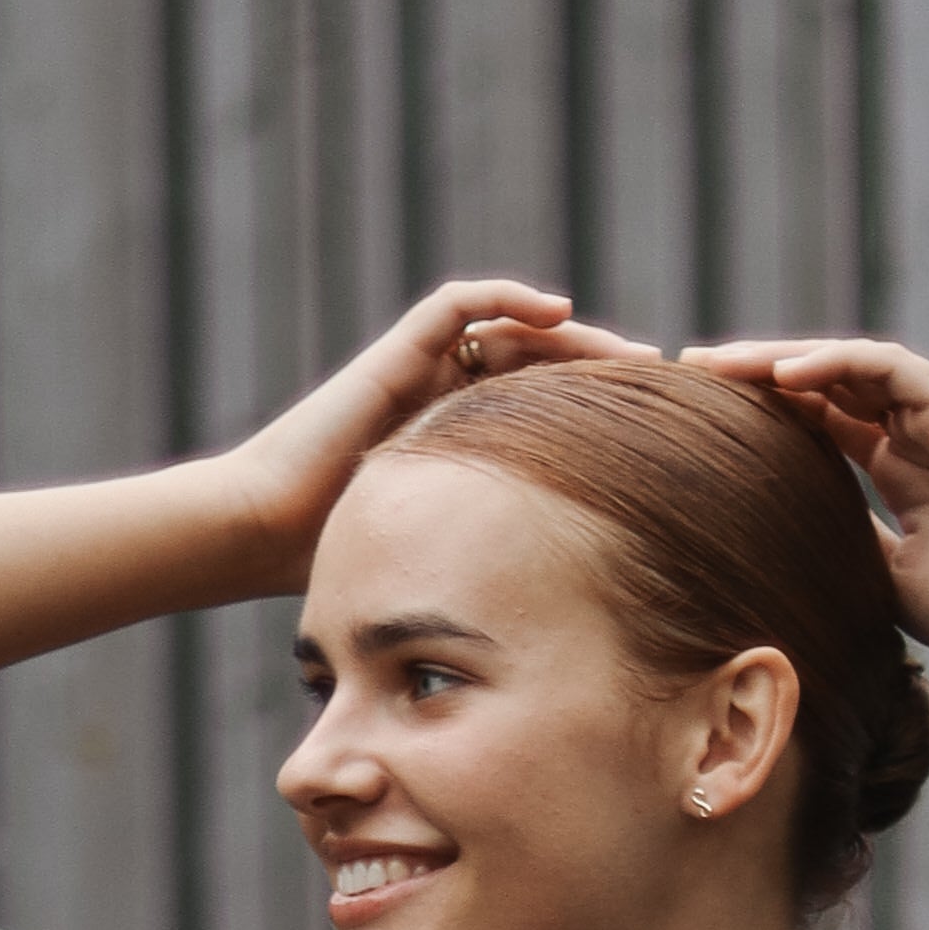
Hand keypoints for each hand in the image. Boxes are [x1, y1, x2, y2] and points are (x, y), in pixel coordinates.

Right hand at [227, 282, 655, 575]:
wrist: (267, 532)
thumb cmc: (340, 561)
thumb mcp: (443, 564)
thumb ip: (492, 569)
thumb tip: (561, 633)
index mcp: (457, 444)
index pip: (541, 412)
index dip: (593, 416)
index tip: (651, 438)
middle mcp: (442, 398)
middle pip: (539, 362)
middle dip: (600, 371)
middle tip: (661, 385)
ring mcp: (420, 367)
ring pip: (511, 326)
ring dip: (573, 333)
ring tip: (630, 353)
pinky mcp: (396, 348)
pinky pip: (460, 303)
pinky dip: (507, 295)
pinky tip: (560, 310)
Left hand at [679, 336, 928, 668]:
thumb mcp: (889, 579)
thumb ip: (846, 543)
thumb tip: (777, 540)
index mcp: (901, 477)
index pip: (821, 427)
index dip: (763, 418)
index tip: (699, 423)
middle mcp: (916, 440)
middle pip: (825, 387)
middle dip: (757, 377)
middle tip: (689, 372)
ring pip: (848, 366)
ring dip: (783, 359)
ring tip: (721, 365)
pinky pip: (889, 367)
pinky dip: (836, 363)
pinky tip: (784, 376)